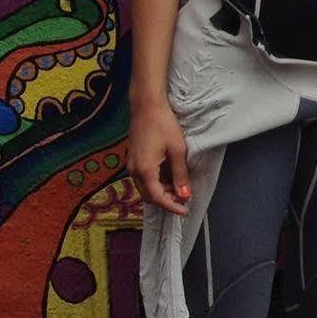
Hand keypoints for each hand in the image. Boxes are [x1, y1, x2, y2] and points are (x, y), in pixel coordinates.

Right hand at [131, 99, 192, 214]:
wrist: (147, 107)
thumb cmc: (164, 125)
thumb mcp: (177, 150)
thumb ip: (180, 175)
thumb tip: (184, 195)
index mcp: (144, 171)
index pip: (157, 198)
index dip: (171, 206)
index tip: (184, 211)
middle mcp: (133, 171)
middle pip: (149, 196)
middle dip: (166, 200)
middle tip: (184, 199)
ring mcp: (131, 165)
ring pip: (146, 187)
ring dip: (161, 191)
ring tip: (180, 186)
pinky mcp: (133, 159)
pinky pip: (143, 178)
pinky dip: (156, 181)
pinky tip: (169, 176)